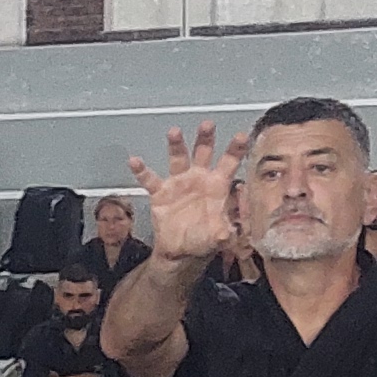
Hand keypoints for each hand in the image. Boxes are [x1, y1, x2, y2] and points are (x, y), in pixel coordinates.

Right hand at [126, 121, 241, 263]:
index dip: (235, 149)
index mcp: (217, 185)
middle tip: (207, 124)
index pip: (229, 163)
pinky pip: (149, 179)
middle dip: (206, 138)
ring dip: (176, 145)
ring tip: (174, 132)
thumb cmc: (203, 240)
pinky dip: (141, 170)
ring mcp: (179, 183)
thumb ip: (222, 232)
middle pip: (203, 152)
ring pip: (178, 158)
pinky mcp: (160, 193)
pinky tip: (135, 161)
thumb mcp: (217, 237)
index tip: (241, 136)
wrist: (180, 251)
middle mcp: (199, 178)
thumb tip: (225, 233)